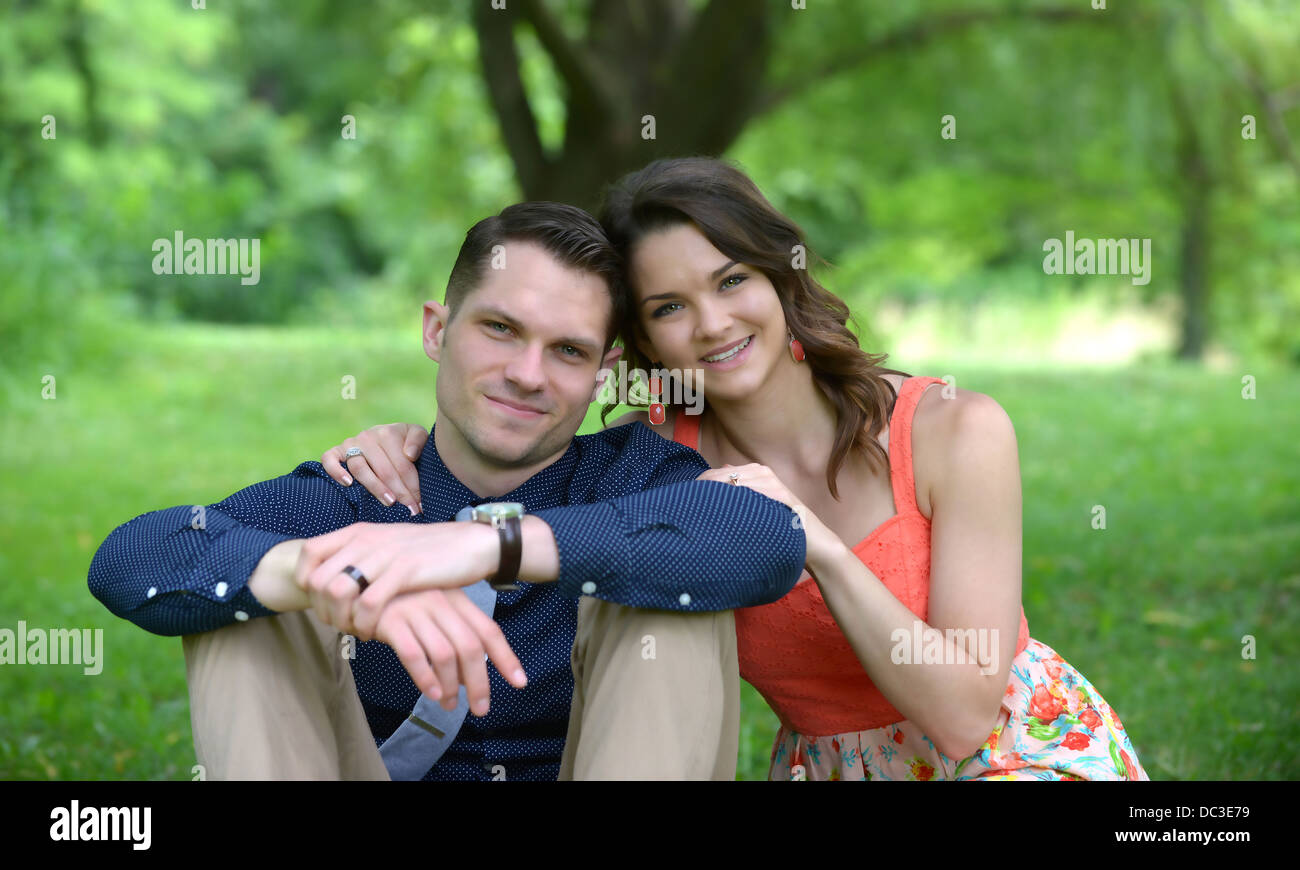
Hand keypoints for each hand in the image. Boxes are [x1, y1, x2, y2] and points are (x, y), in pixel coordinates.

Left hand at [294, 522, 496, 638]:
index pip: (309, 553)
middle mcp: (366, 540)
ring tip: (356, 630)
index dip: (306, 581)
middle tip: (340, 625)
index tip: (321, 601)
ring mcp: (384, 555)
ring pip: (337, 592)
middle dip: (322, 610)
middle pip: (318, 579)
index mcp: (359, 532)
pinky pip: (368, 603)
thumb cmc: (428, 551)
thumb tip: (334, 577)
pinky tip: (375, 632)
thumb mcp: (388, 544)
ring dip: (341, 619)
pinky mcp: (404, 572)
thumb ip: (360, 555)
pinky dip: (365, 624)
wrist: (470, 545)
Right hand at [321, 423, 427, 514]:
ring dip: (375, 487)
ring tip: (389, 502)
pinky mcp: (335, 451)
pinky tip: (348, 484)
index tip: (419, 504)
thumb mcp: (416, 433)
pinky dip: (336, 471)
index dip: (413, 486)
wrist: (385, 436)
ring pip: (360, 469)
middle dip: (400, 492)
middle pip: (384, 470)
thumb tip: (409, 455)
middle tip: (410, 510)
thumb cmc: (403, 440)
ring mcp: (350, 444)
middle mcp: (368, 437)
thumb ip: (418, 439)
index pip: (403, 465)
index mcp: (388, 433)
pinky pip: (329, 460)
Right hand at [372, 587, 526, 716]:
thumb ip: (454, 638)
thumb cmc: (399, 603)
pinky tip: (431, 693)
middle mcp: (440, 601)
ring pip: (445, 654)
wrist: (355, 582)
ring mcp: (416, 609)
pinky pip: (413, 654)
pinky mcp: (390, 620)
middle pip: (470, 647)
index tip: (519, 682)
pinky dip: (425, 677)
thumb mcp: (433, 611)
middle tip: (480, 708)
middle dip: (480, 682)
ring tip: (450, 705)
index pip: (488, 631)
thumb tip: (471, 678)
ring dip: (451, 685)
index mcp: (456, 599)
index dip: (506, 658)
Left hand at [697, 463, 843, 571]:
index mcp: (755, 472)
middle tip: (685, 509)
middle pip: (721, 476)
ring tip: (698, 513)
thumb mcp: (758, 506)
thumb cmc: (781, 526)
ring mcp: (773, 483)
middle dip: (702, 492)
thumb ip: (740, 490)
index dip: (698, 486)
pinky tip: (723, 515)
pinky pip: (753, 495)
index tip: (683, 502)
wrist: (813, 541)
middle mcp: (763, 472)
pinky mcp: (782, 496)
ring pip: (733, 485)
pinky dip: (737, 503)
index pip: (717, 473)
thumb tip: (719, 474)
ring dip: (715, 499)